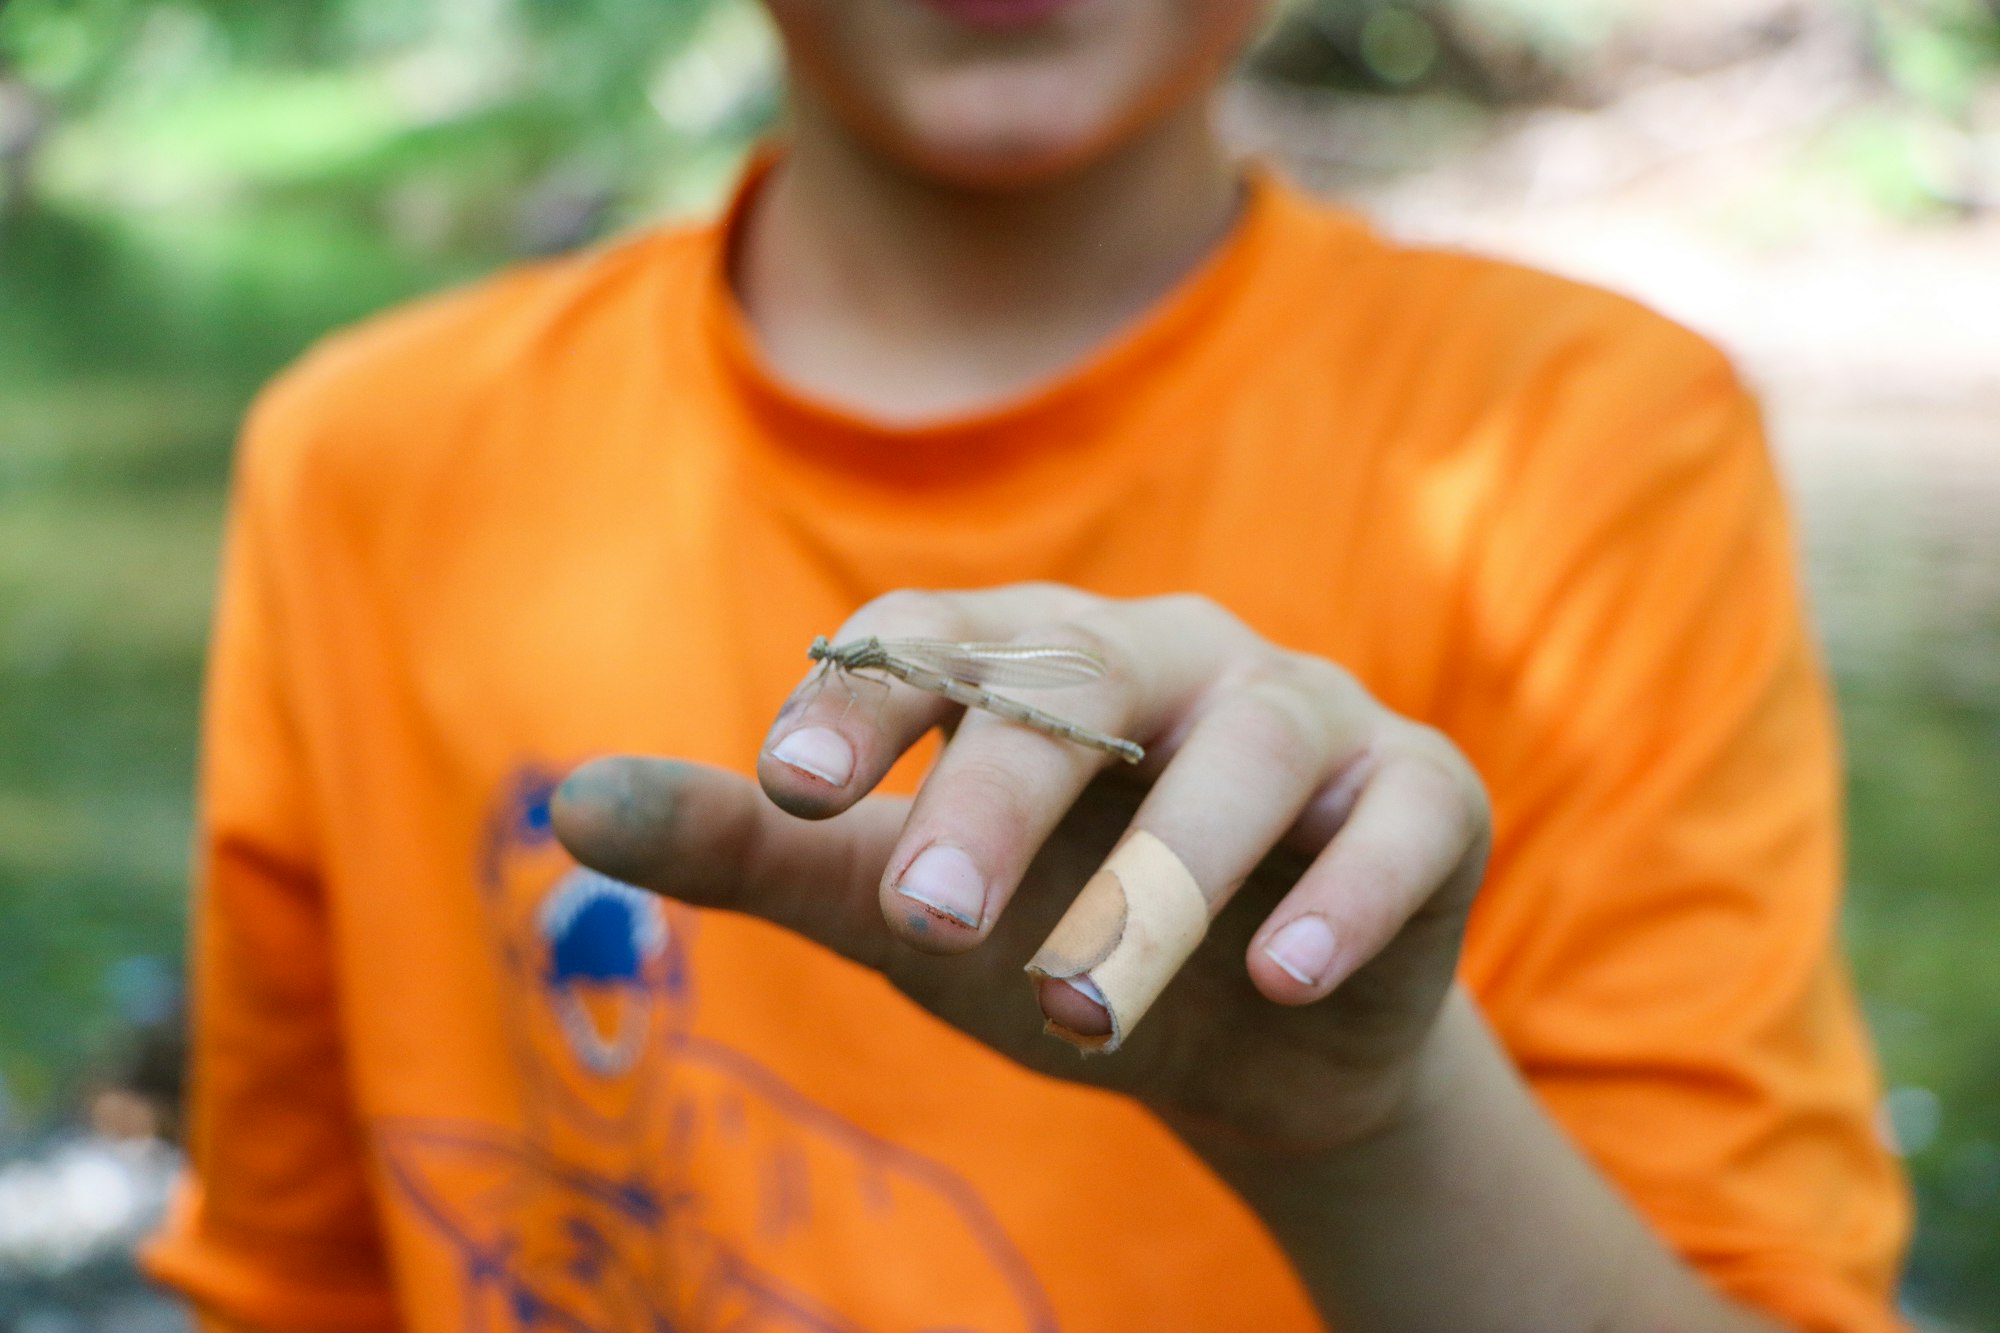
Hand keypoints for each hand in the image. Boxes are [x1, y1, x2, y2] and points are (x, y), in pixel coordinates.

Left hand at [551, 584, 1490, 1159]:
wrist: (1242, 1039)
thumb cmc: (1047, 936)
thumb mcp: (897, 904)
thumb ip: (758, 848)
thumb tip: (573, 807)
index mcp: (1028, 658)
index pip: (935, 639)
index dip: (864, 700)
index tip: (789, 789)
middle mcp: (1164, 658)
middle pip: (1081, 682)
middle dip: (1002, 795)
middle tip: (926, 918)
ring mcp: (1302, 713)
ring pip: (1245, 753)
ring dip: (1159, 882)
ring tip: (1081, 1006)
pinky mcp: (1421, 793)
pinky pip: (1398, 819)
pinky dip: (1340, 896)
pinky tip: (1276, 976)